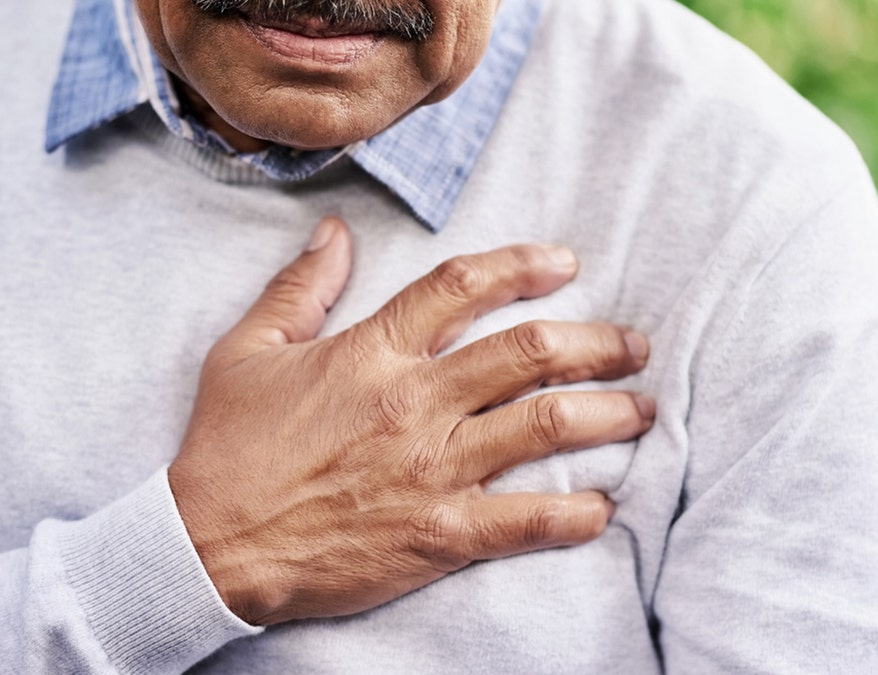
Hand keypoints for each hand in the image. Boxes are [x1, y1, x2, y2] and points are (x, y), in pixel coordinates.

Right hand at [167, 217, 653, 625]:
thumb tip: (333, 232)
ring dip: (609, 414)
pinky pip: (525, 520)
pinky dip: (574, 514)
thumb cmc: (228, 449)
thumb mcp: (248, 351)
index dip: (523, 265)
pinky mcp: (438, 534)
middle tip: (633, 346)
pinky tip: (604, 508)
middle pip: (530, 351)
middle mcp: (415, 402)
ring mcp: (431, 468)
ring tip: (645, 410)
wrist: (208, 547)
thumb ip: (299, 287)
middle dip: (597, 343)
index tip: (565, 263)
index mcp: (372, 352)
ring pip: (545, 425)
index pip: (463, 286)